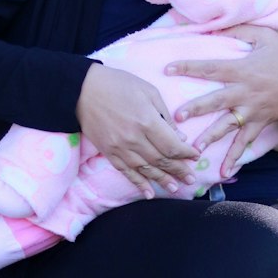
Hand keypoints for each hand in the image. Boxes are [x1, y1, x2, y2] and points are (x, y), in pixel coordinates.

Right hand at [77, 64, 198, 198]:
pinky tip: (149, 193)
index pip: (172, 146)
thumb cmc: (118, 85)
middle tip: (191, 179)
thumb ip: (165, 116)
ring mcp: (120, 148)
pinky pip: (126, 172)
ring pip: (146, 169)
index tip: (195, 157)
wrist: (82, 90)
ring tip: (175, 188)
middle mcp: (134, 139)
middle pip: (161, 160)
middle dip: (179, 170)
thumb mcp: (148, 92)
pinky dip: (139, 184)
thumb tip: (179, 138)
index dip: (186, 154)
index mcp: (147, 122)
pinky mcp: (109, 153)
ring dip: (162, 180)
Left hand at [164, 26, 277, 176]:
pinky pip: (245, 142)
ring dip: (211, 137)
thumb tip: (212, 29)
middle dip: (196, 109)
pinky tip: (223, 172)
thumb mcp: (265, 36)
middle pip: (216, 101)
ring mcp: (252, 111)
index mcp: (243, 70)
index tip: (167, 68)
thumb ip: (238, 32)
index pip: (211, 68)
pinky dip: (234, 157)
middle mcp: (245, 93)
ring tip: (193, 148)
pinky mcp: (259, 123)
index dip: (189, 67)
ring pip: (228, 125)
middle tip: (176, 117)